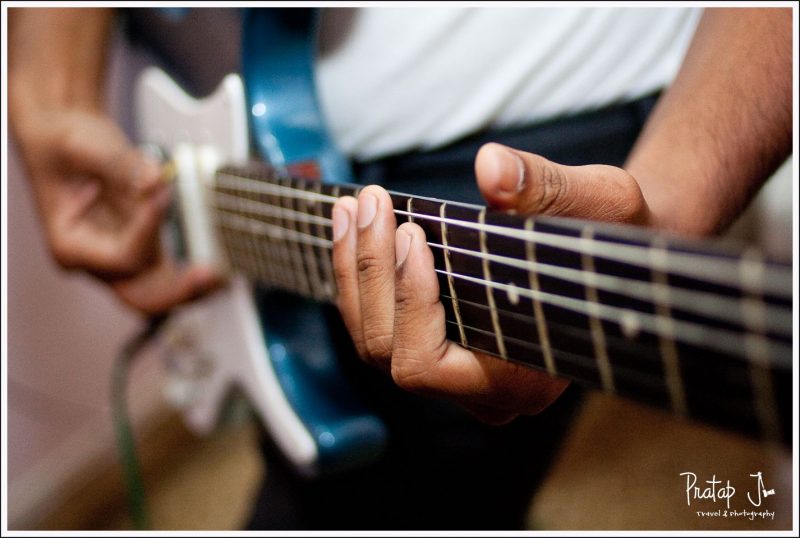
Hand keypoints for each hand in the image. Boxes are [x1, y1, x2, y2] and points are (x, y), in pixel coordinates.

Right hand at [13, 107, 220, 313]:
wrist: (63, 140)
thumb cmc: (66, 146)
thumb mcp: (86, 145)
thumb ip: (121, 164)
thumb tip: (155, 179)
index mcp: (71, 245)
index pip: (123, 256)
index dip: (148, 228)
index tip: (162, 192)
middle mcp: (96, 262)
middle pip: (141, 298)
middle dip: (177, 291)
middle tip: (209, 274)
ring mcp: (120, 261)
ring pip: (160, 295)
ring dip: (192, 290)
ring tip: (224, 278)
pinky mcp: (142, 251)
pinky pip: (170, 277)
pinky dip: (193, 277)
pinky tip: (220, 271)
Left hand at [331, 142, 654, 423]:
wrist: (613, 254)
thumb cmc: (618, 237)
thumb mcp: (603, 204)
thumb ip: (550, 190)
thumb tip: (490, 167)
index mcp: (522, 380)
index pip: (430, 366)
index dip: (409, 305)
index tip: (414, 235)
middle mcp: (478, 392)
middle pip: (388, 352)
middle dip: (372, 271)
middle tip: (372, 200)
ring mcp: (452, 375)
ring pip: (372, 340)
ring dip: (355, 268)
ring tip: (354, 204)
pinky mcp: (435, 346)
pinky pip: (377, 323)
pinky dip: (359, 272)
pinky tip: (353, 221)